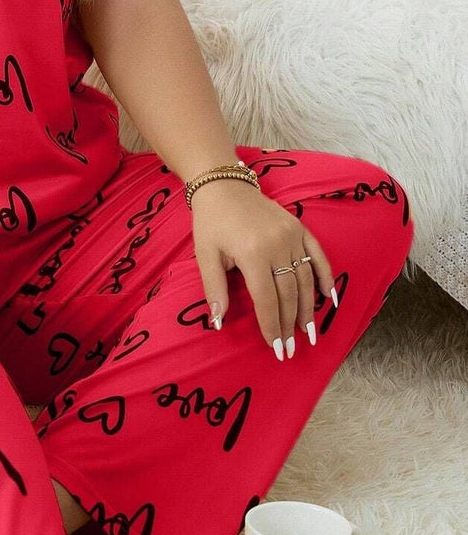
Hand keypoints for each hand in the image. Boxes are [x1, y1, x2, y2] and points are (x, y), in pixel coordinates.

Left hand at [191, 180, 335, 358]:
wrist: (224, 185)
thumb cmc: (211, 223)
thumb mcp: (205, 256)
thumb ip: (214, 290)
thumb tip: (219, 323)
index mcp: (253, 254)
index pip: (266, 299)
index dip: (271, 325)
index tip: (276, 348)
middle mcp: (278, 246)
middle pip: (289, 293)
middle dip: (290, 324)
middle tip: (291, 349)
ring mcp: (292, 236)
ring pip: (305, 279)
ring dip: (308, 308)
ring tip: (308, 332)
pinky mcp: (300, 228)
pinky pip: (318, 256)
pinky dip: (325, 277)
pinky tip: (329, 299)